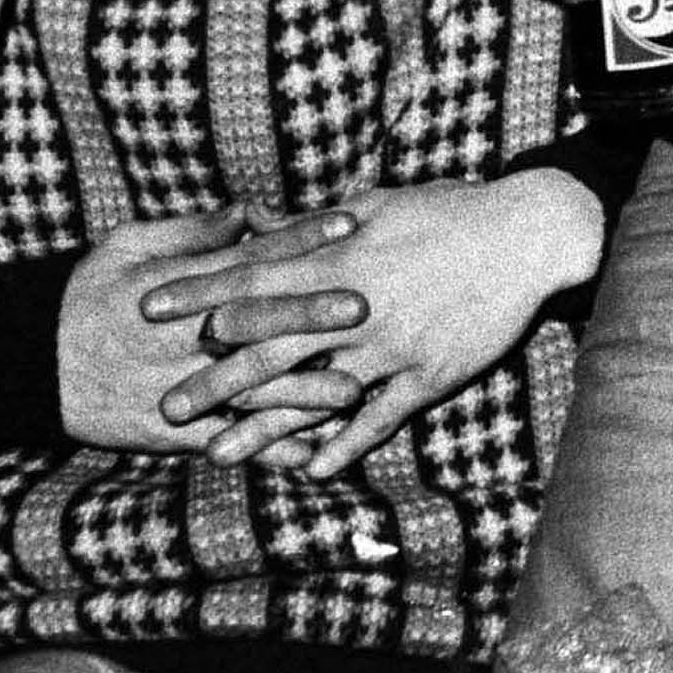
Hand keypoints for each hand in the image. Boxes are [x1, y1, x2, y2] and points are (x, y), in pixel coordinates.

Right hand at [52, 207, 364, 450]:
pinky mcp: (171, 430)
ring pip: (248, 389)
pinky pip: (225, 440)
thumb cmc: (85, 295)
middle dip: (310, 314)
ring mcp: (179, 386)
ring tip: (352, 391)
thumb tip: (247, 211)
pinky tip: (308, 456)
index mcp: (178, 286)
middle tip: (363, 305)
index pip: (248, 256)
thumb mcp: (127, 245)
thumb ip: (191, 232)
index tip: (345, 223)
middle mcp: (183, 336)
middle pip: (256, 321)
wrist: (34, 365)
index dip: (299, 238)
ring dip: (301, 391)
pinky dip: (266, 450)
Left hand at [144, 175, 605, 477]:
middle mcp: (357, 308)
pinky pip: (380, 417)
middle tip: (164, 406)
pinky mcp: (428, 374)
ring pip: (316, 394)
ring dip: (265, 428)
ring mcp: (391, 347)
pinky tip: (312, 468)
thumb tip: (262, 225)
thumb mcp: (375, 204)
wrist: (524, 236)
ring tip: (218, 455)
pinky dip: (346, 443)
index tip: (147, 307)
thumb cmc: (447, 210)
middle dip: (213, 380)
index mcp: (338, 257)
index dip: (198, 293)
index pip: (252, 278)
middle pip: (270, 349)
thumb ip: (315, 224)